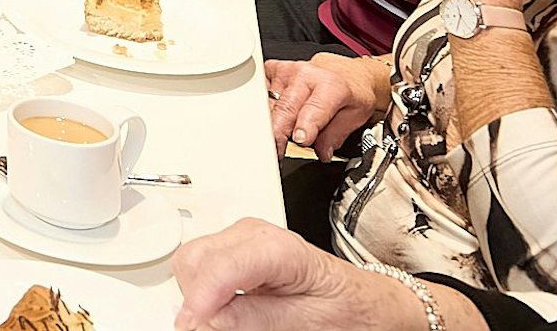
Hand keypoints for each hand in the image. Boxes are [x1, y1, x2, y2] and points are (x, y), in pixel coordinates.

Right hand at [173, 218, 438, 330]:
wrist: (366, 302)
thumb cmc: (348, 310)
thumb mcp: (308, 323)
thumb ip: (254, 319)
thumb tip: (203, 320)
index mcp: (279, 249)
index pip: (220, 264)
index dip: (200, 299)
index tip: (194, 327)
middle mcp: (254, 235)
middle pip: (195, 260)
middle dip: (195, 300)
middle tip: (212, 329)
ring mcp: (241, 240)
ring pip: (190, 262)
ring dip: (197, 296)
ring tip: (226, 321)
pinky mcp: (234, 251)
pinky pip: (200, 266)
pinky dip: (203, 293)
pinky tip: (225, 310)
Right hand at [266, 56, 384, 159]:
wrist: (347, 72)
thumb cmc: (351, 92)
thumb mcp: (356, 115)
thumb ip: (336, 135)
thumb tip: (321, 152)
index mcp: (331, 86)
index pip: (314, 108)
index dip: (306, 126)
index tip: (300, 141)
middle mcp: (306, 75)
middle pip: (285, 108)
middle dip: (278, 133)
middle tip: (277, 152)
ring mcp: (287, 72)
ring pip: (269, 103)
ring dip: (270, 123)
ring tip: (276, 137)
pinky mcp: (273, 70)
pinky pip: (259, 91)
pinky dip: (261, 107)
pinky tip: (269, 116)